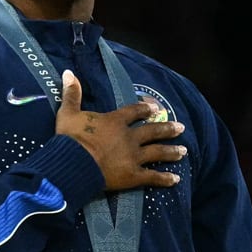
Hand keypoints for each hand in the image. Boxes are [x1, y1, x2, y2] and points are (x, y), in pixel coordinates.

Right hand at [57, 70, 181, 191]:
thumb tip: (68, 72)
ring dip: (171, 151)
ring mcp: (133, 157)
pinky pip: (153, 177)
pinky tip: (176, 179)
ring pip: (157, 152)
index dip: (145, 109)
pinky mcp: (133, 175)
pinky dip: (165, 178)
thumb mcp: (68, 112)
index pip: (134, 112)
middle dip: (167, 129)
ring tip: (183, 151)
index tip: (155, 108)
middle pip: (152, 131)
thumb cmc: (69, 137)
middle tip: (181, 128)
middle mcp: (129, 137)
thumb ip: (72, 94)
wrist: (72, 163)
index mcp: (115, 122)